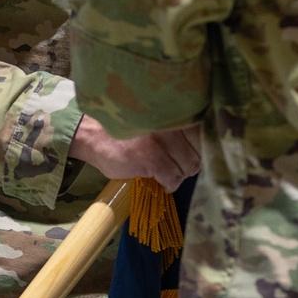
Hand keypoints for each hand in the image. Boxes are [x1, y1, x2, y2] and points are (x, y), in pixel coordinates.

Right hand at [70, 114, 200, 191]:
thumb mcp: (154, 121)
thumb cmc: (124, 130)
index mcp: (174, 111)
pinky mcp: (152, 158)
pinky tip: (158, 182)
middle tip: (174, 168)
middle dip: (187, 166)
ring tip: (165, 174)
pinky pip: (172, 178)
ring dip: (177, 176)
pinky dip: (168, 185)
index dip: (198, 150)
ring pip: (187, 167)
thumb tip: (201, 148)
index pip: (204, 134)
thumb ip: (177, 129)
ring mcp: (163, 140)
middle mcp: (171, 122)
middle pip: (197, 154)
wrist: (93, 135)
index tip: (188, 156)